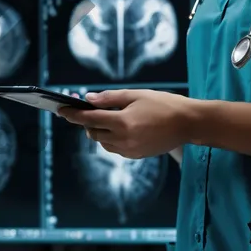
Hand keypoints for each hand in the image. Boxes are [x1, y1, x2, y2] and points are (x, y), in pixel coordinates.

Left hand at [57, 89, 195, 158]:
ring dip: (99, 132)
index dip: (73, 114)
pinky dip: (111, 140)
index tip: (61, 110)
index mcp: (122, 122)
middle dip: (87, 122)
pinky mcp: (137, 155)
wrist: (189, 123)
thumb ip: (110, 98)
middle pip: (93, 133)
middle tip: (90, 110)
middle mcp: (124, 139)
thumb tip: (89, 99)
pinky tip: (120, 129)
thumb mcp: (136, 95)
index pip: (89, 119)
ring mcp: (130, 150)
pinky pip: (115, 149)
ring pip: (103, 143)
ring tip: (108, 119)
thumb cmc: (164, 104)